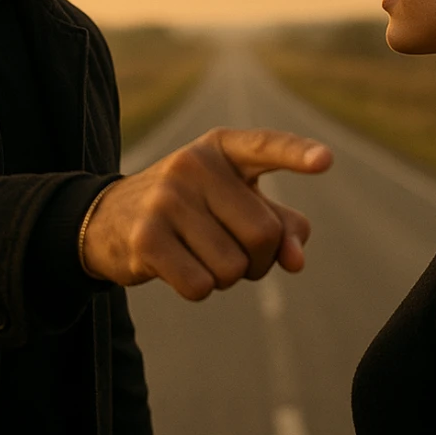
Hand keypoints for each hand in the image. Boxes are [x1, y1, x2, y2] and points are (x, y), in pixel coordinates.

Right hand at [81, 127, 332, 299]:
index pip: (265, 145)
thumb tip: (296, 260)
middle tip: (232, 251)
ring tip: (198, 254)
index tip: (326, 161)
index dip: (297, 154)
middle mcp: (193, 164)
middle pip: (264, 234)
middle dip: (258, 259)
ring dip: (226, 277)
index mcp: (221, 148)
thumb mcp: (235, 206)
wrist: (109, 221)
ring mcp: (166, 199)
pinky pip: (201, 286)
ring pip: (234, 267)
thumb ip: (280, 225)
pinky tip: (177, 267)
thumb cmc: (190, 212)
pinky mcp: (146, 237)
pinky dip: (199, 289)